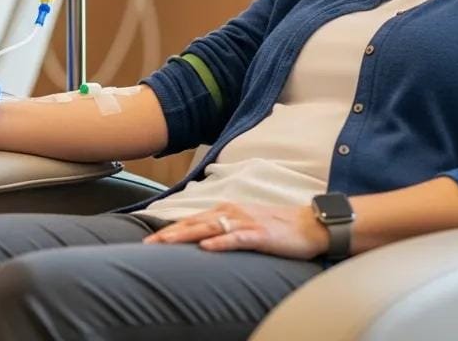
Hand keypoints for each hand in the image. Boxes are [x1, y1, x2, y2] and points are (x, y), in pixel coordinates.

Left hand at [142, 202, 330, 259]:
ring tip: (166, 242)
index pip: (192, 220)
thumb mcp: (246, 225)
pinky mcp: (260, 234)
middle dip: (169, 233)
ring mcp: (245, 222)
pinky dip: (220, 242)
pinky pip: (237, 238)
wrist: (310, 224)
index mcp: (227, 210)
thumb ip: (225, 229)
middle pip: (194, 223)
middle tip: (147, 244)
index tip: (149, 240)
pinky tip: (206, 247)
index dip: (170, 229)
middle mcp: (232, 212)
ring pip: (210, 228)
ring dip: (186, 235)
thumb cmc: (278, 227)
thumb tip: (202, 240)